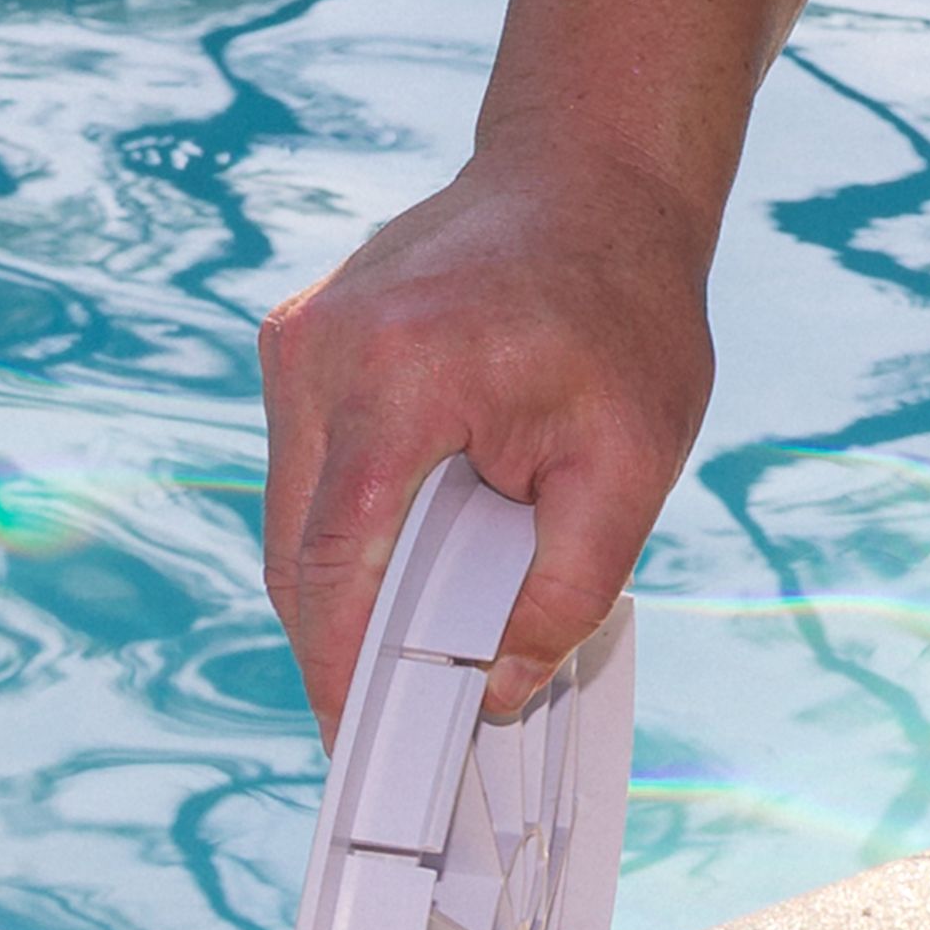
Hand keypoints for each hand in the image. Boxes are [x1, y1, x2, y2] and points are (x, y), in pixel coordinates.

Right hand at [257, 142, 715, 732]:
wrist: (590, 178)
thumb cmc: (623, 309)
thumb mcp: (633, 460)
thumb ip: (569, 587)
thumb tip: (497, 689)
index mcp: (397, 375)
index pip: (334, 564)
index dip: (340, 674)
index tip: (362, 751)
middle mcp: (320, 351)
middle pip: (300, 551)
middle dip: (347, 643)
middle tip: (408, 717)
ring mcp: (298, 339)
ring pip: (295, 516)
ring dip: (349, 583)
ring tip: (426, 631)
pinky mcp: (299, 340)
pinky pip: (309, 470)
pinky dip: (351, 524)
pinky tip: (418, 549)